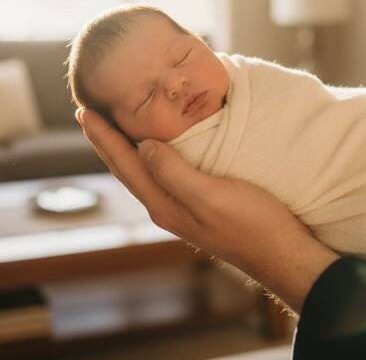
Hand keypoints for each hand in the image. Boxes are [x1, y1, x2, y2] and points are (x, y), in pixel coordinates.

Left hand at [76, 108, 338, 312]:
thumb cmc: (253, 224)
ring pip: (141, 173)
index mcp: (164, 204)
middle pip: (126, 169)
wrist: (282, 255)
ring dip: (123, 148)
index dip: (103, 137)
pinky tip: (154, 149)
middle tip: (87, 112)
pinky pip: (160, 175)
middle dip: (106, 141)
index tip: (84, 110)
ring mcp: (181, 209)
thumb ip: (175, 173)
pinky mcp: (197, 206)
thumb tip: (142, 147)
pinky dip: (147, 156)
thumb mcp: (212, 195)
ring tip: (111, 127)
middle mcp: (166, 207)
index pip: (124, 164)